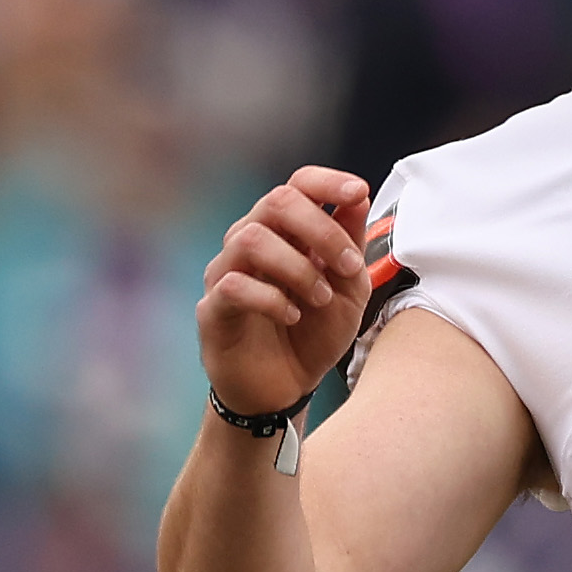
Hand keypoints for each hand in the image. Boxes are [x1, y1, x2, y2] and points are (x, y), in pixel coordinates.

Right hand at [198, 169, 381, 422]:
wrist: (285, 390)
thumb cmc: (312, 336)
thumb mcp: (349, 290)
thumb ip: (350, 244)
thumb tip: (358, 196)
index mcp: (285, 232)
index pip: (297, 184)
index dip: (327, 181)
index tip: (358, 193)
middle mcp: (250, 242)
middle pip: (276, 201)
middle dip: (320, 228)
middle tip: (347, 265)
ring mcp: (226, 273)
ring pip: (252, 238)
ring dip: (298, 267)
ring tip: (320, 297)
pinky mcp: (212, 308)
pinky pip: (233, 285)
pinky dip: (271, 298)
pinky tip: (292, 315)